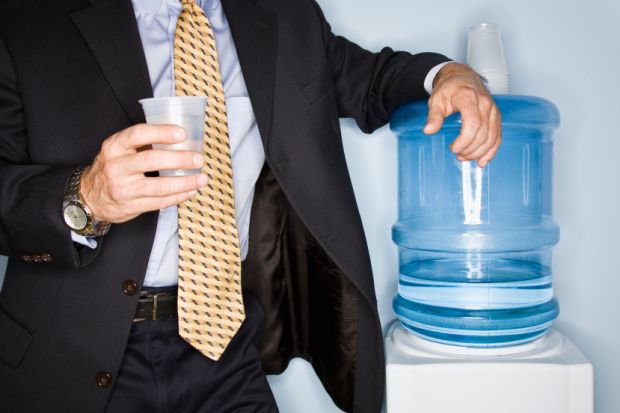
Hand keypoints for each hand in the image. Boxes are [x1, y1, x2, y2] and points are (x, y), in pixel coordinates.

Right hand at [80, 124, 206, 222]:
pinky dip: (179, 196)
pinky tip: (191, 190)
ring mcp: (124, 189)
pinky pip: (160, 202)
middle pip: (152, 160)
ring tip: (202, 178)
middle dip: (180, 159)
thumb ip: (142, 143)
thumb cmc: (112, 168)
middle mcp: (117, 167)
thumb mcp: (118, 150)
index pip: (138, 134)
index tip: (182, 133)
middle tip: (198, 159)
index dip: (162, 132)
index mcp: (114, 147)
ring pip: (160, 186)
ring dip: (185, 182)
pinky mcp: (131, 206)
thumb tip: (180, 137)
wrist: (89, 198)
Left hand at [424, 62, 501, 167]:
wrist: (462, 77)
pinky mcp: (495, 116)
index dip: (465, 140)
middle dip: (470, 149)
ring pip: (492, 137)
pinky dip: (491, 150)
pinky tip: (482, 160)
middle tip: (457, 155)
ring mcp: (492, 110)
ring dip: (479, 152)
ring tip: (465, 157)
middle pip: (483, 133)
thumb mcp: (436, 100)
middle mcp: (485, 104)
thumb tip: (429, 130)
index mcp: (469, 98)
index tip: (454, 148)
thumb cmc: (449, 88)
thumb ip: (434, 116)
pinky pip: (497, 136)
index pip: (473, 123)